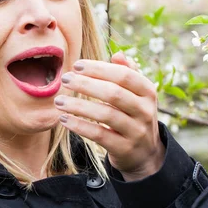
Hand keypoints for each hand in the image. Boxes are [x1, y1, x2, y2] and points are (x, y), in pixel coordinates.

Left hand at [55, 51, 164, 181]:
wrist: (145, 153)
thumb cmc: (134, 114)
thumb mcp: (137, 94)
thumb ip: (128, 73)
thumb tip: (117, 54)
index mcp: (148, 91)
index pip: (124, 75)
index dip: (99, 69)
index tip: (76, 65)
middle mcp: (145, 110)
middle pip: (114, 93)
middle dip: (86, 84)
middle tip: (65, 79)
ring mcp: (136, 131)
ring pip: (105, 114)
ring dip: (78, 106)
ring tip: (59, 101)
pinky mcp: (124, 148)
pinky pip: (99, 135)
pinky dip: (80, 126)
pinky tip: (64, 119)